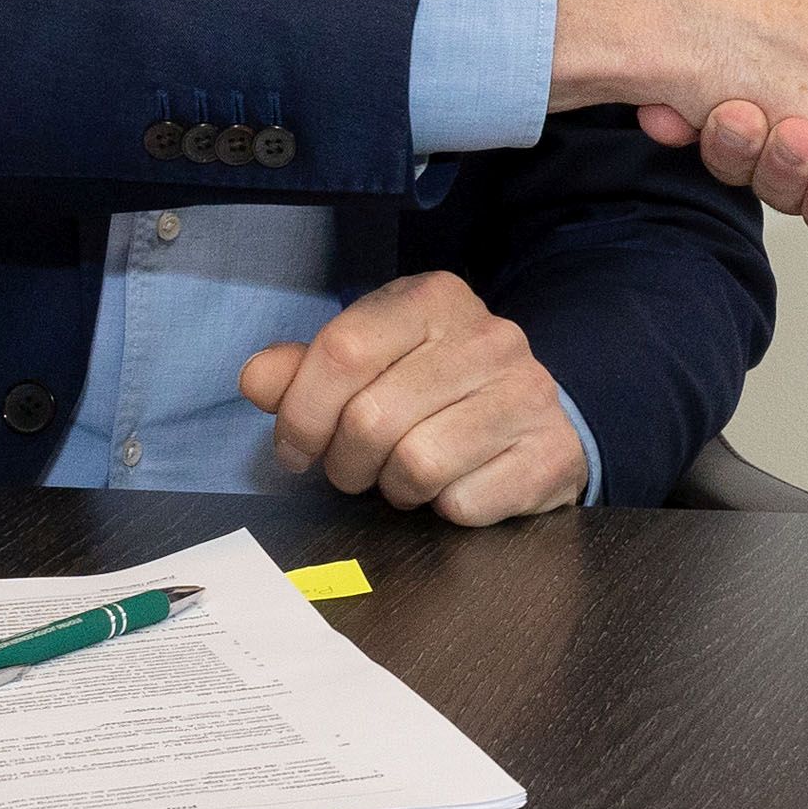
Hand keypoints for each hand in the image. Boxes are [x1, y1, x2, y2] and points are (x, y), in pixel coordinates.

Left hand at [238, 270, 584, 524]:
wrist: (535, 417)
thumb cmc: (436, 391)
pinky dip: (444, 509)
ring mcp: (528, 394)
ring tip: (404, 474)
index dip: (302, 412)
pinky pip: (465, 502)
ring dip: (394, 487)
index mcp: (434, 299)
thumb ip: (308, 370)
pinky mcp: (550, 453)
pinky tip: (454, 486)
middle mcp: (489, 337)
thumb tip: (257, 379)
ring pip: (418, 464)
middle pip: (372, 418)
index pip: (343, 351)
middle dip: (345, 462)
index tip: (295, 449)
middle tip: (354, 468)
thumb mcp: (372, 363)